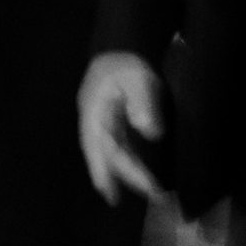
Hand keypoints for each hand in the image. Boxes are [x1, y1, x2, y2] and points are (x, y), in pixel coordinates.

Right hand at [78, 52, 166, 203]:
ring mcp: (102, 125)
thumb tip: (151, 131)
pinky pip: (118, 148)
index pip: (99, 147)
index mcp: (94, 113)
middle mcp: (95, 123)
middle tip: (141, 196)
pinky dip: (125, 163)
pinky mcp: (113, 125)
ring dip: (122, 174)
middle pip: (104, 155)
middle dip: (119, 177)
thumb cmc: (126, 65)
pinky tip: (134, 174)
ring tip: (138, 193)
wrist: (121, 49)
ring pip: (109, 154)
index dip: (106, 171)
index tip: (116, 191)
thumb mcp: (137, 80)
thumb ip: (143, 104)